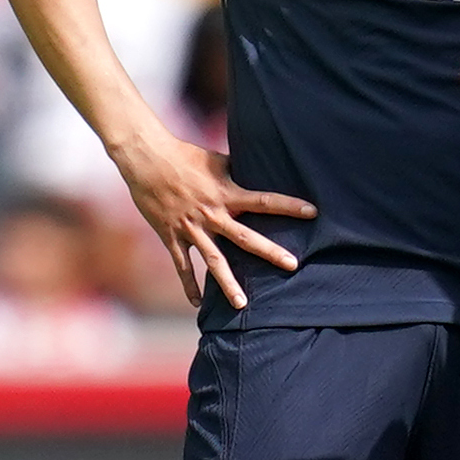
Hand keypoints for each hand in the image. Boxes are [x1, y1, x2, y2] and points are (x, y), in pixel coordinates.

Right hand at [112, 129, 315, 309]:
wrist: (146, 159)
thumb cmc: (184, 154)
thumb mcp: (216, 160)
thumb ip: (236, 171)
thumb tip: (257, 168)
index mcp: (225, 193)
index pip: (263, 201)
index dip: (289, 205)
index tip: (313, 212)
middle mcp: (211, 214)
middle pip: (245, 238)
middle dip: (270, 252)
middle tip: (293, 266)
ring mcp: (191, 228)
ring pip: (213, 261)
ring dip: (228, 284)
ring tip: (243, 305)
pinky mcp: (171, 236)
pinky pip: (182, 266)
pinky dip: (189, 285)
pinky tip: (198, 304)